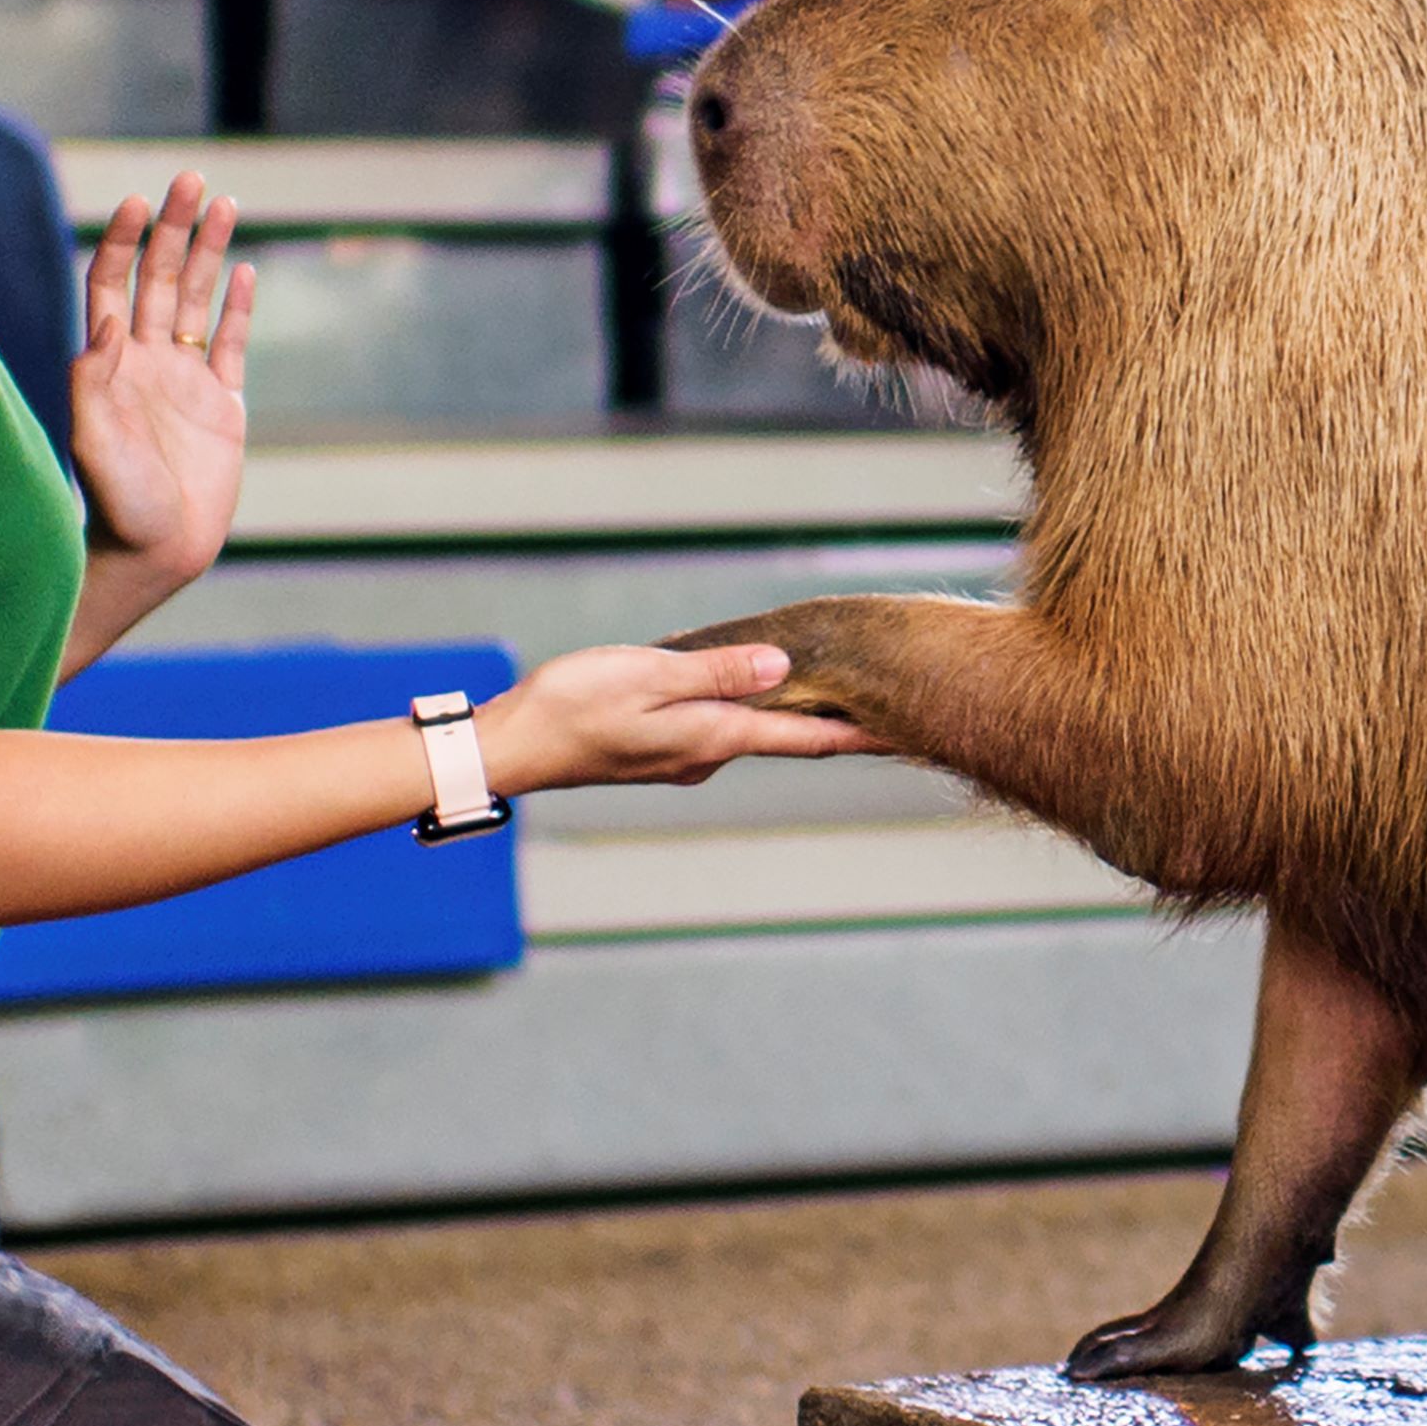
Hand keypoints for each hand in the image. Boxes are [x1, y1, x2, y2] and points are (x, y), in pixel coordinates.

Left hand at [68, 177, 254, 577]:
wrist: (158, 552)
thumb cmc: (116, 504)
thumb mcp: (93, 443)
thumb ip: (93, 381)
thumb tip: (106, 319)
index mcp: (109, 364)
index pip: (112, 284)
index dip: (123, 241)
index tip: (138, 201)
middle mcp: (144, 361)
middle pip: (158, 277)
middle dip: (173, 227)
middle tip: (190, 179)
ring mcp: (184, 379)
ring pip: (196, 298)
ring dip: (207, 251)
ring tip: (224, 202)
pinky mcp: (222, 404)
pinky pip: (231, 342)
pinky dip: (238, 305)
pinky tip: (245, 269)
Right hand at [485, 638, 882, 792]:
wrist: (514, 745)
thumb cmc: (573, 707)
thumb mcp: (651, 676)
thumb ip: (721, 673)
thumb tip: (786, 668)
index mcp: (714, 737)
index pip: (808, 738)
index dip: (862, 734)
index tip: (912, 732)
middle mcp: (708, 754)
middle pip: (791, 738)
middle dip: (843, 724)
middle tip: (897, 710)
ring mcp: (685, 756)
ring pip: (755, 731)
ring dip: (797, 715)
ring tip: (844, 697)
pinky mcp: (661, 748)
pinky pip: (722, 727)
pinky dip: (752, 710)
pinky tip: (760, 692)